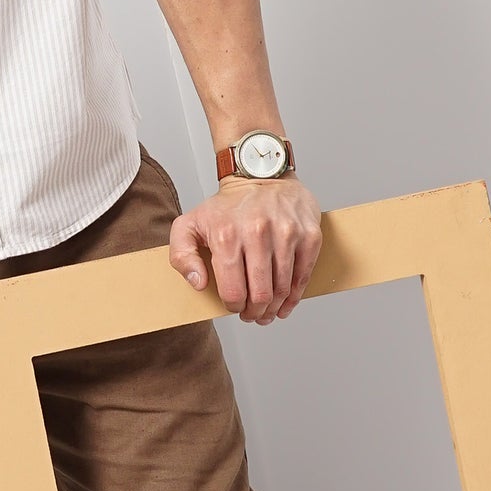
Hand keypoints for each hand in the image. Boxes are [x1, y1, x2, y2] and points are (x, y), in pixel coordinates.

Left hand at [168, 177, 321, 324]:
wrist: (260, 175)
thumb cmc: (226, 206)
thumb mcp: (189, 224)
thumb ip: (181, 256)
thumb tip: (199, 284)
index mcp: (226, 235)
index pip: (234, 291)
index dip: (235, 307)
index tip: (236, 307)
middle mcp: (258, 233)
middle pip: (261, 295)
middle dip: (256, 313)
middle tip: (253, 315)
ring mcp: (286, 233)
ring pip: (283, 289)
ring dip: (276, 308)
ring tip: (269, 311)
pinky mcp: (309, 234)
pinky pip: (304, 275)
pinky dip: (295, 295)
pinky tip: (287, 301)